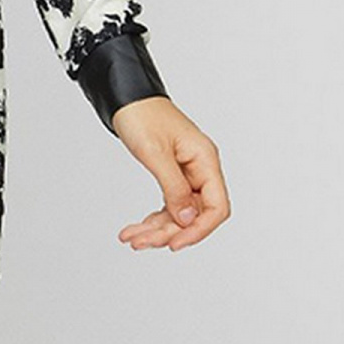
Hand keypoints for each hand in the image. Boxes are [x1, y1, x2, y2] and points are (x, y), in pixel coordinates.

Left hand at [107, 97, 229, 251]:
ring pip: (179, 214)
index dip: (198, 230)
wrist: (127, 99)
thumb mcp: (155, 153)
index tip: (174, 244)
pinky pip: (168, 205)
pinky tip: (136, 228)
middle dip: (169, 232)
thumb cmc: (142, 116)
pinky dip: (153, 219)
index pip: (216, 207)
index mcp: (205, 160)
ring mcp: (187, 174)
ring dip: (156, 229)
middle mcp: (200, 169)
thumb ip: (173, 188)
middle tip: (140, 242)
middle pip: (195, 215)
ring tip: (131, 238)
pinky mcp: (172, 176)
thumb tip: (187, 219)